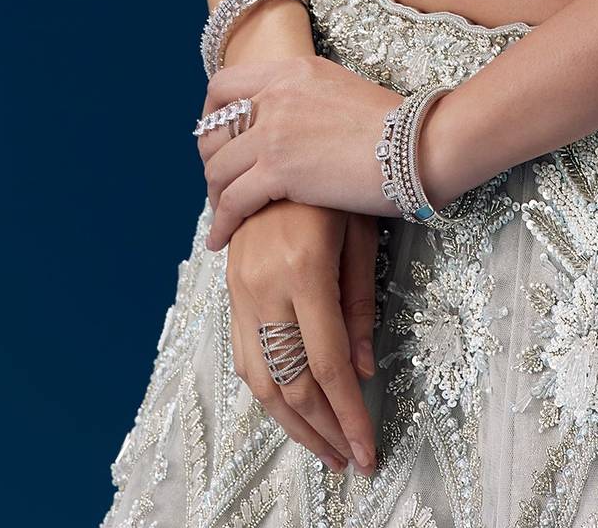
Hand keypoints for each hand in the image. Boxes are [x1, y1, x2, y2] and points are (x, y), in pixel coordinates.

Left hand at [196, 54, 416, 248]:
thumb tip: (297, 124)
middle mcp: (277, 94)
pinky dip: (221, 223)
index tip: (217, 139)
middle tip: (219, 182)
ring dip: (215, 195)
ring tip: (222, 215)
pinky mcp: (279, 169)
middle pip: (213, 130)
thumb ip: (310, 100)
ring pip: (218, 168)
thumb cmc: (397, 126)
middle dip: (209, 161)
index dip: (210, 115)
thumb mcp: (344, 91)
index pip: (225, 85)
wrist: (418, 143)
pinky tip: (220, 239)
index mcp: (293, 71)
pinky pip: (233, 200)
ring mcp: (274, 130)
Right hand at [223, 199, 379, 476]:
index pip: (328, 366)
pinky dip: (264, 388)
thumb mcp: (361, 234)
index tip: (367, 452)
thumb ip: (360, 304)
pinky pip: (240, 352)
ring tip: (323, 445)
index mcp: (304, 270)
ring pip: (258, 377)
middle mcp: (264, 285)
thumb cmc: (338, 182)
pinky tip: (288, 404)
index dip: (348, 416)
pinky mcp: (231, 287)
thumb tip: (363, 371)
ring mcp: (241, 287)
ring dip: (290, 421)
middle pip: (289, 383)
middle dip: (321, 431)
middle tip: (349, 460)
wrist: (283, 138)